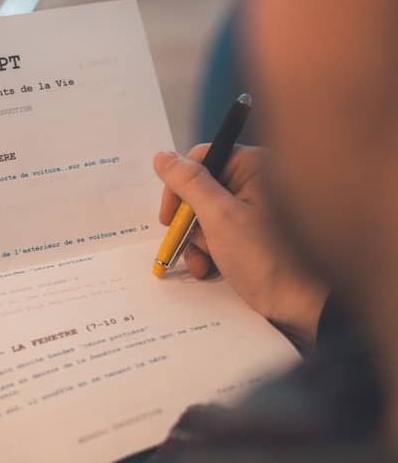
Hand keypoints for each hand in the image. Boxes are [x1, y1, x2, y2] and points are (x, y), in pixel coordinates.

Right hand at [154, 145, 328, 344]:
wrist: (300, 304)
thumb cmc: (268, 258)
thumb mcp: (220, 217)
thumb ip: (189, 184)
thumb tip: (163, 157)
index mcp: (255, 167)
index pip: (202, 160)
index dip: (180, 187)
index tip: (170, 216)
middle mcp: (256, 184)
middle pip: (201, 190)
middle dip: (189, 222)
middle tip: (186, 242)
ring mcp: (254, 211)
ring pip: (206, 216)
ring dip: (197, 242)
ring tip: (204, 263)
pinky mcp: (251, 236)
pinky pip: (218, 235)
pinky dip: (209, 252)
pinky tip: (210, 269)